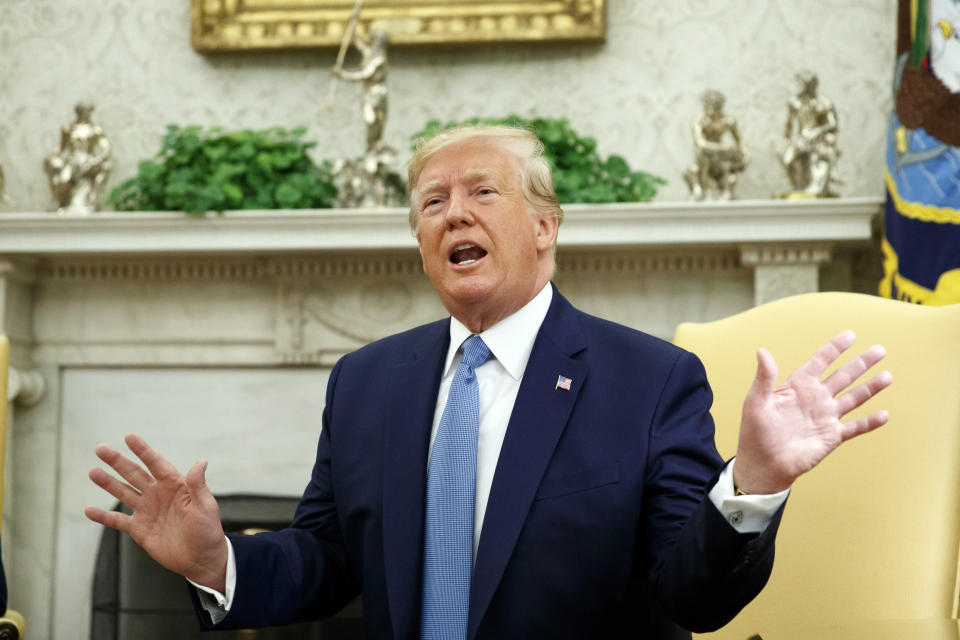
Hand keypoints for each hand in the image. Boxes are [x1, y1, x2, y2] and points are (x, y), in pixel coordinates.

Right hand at [85, 433, 228, 591]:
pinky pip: (118, 520)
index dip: (143, 450)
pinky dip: (103, 516)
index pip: (156, 463)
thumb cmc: (208, 530)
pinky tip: (89, 510)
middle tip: (100, 448)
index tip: (129, 436)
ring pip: (123, 492)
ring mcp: (147, 510)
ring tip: (92, 472)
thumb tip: (201, 462)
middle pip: (134, 474)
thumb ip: (198, 486)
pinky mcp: (139, 529)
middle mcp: (158, 494)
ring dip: (108, 483)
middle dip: (118, 461)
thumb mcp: (205, 506)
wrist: (201, 559)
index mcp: (175, 485)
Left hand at [733, 330, 891, 494]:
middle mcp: (815, 398)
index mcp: (797, 387)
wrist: (764, 465)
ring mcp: (825, 417)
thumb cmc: (755, 433)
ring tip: (888, 376)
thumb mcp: (756, 402)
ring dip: (870, 387)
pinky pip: (855, 427)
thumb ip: (764, 378)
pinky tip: (884, 415)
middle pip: (843, 376)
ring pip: (853, 398)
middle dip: (861, 363)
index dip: (834, 348)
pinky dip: (870, 422)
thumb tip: (762, 351)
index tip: (850, 335)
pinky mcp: (832, 436)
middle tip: (880, 349)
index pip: (819, 362)